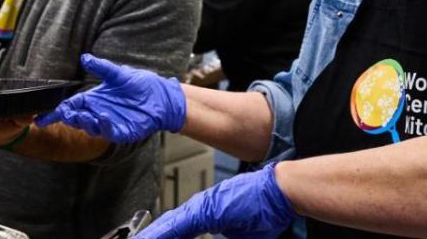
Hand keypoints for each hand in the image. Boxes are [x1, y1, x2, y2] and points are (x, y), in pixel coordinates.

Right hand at [34, 53, 184, 142]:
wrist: (160, 96)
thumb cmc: (138, 84)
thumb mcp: (118, 74)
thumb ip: (102, 67)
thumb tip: (85, 57)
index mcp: (93, 100)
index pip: (70, 107)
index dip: (56, 113)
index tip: (41, 118)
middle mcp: (98, 113)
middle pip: (78, 118)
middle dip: (69, 117)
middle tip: (64, 113)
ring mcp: (109, 124)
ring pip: (91, 127)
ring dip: (84, 122)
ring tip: (81, 115)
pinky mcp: (122, 131)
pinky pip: (110, 132)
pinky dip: (105, 126)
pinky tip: (103, 117)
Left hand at [138, 163, 295, 238]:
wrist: (280, 191)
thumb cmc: (266, 209)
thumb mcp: (242, 235)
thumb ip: (225, 236)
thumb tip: (223, 234)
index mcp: (207, 215)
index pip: (178, 231)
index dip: (162, 236)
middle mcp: (200, 209)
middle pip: (169, 228)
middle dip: (153, 234)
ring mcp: (201, 207)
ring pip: (168, 226)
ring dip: (152, 234)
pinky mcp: (206, 208)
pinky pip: (177, 224)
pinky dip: (160, 232)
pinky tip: (146, 237)